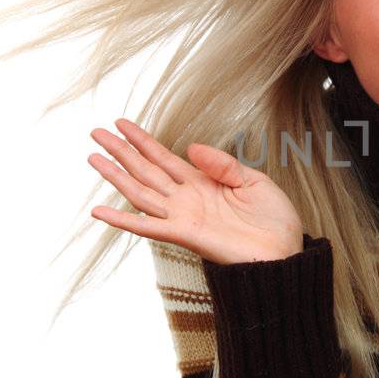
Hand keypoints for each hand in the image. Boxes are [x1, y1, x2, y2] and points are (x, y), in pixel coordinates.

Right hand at [86, 118, 303, 264]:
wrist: (284, 253)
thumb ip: (223, 164)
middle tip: (96, 133)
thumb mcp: (254, 181)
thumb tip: (191, 147)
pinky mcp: (185, 235)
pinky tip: (99, 211)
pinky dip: (122, 220)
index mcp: (202, 182)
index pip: (164, 157)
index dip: (143, 141)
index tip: (122, 124)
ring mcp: (183, 217)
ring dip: (116, 176)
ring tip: (94, 158)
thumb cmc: (274, 221)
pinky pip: (148, 227)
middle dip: (121, 151)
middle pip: (146, 170)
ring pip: (140, 192)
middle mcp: (187, 198)